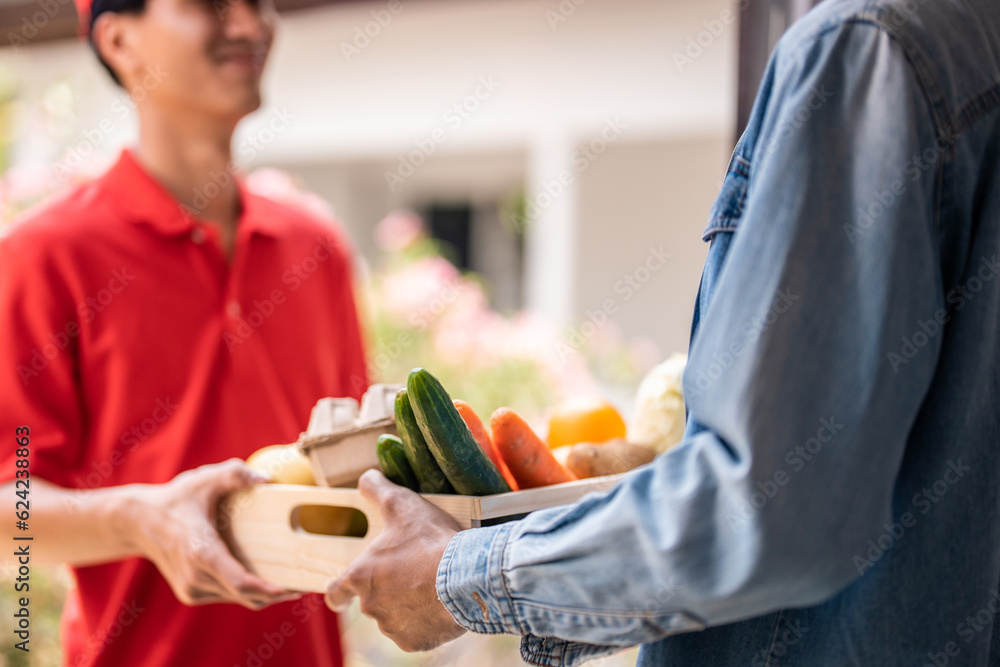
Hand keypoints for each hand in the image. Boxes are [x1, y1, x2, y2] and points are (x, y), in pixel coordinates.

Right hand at [124, 458, 301, 609]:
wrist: (139, 521)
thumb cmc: (177, 498)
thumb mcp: (205, 479)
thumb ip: (235, 474)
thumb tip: (267, 478)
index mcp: (201, 552)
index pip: (240, 581)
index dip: (268, 589)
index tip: (292, 589)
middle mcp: (196, 576)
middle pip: (245, 595)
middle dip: (276, 594)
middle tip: (305, 585)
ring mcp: (192, 588)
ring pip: (237, 598)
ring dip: (263, 594)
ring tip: (292, 581)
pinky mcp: (191, 593)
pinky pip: (227, 595)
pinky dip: (246, 590)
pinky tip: (265, 578)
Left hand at [325, 470, 466, 651]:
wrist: (466, 576)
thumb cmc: (429, 540)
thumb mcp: (401, 503)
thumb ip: (377, 489)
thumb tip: (366, 477)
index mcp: (361, 576)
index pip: (335, 592)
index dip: (338, 592)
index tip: (341, 594)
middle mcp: (371, 606)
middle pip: (373, 601)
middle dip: (389, 590)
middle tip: (414, 573)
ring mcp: (393, 627)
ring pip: (395, 617)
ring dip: (408, 606)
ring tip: (431, 586)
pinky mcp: (416, 642)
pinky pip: (417, 633)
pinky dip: (426, 622)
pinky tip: (441, 604)